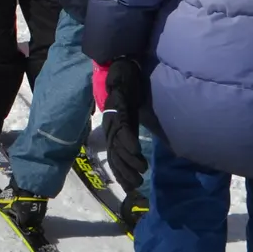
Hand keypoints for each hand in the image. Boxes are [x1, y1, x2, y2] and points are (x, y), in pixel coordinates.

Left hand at [100, 59, 149, 192]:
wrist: (121, 63)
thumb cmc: (128, 85)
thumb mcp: (131, 109)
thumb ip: (133, 123)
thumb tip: (140, 141)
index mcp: (115, 125)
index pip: (115, 152)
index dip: (121, 169)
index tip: (129, 185)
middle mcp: (112, 123)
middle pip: (115, 152)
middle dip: (124, 171)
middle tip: (135, 188)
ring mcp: (114, 115)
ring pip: (118, 143)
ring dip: (128, 161)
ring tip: (140, 175)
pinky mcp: (119, 105)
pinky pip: (123, 125)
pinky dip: (128, 140)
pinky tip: (136, 153)